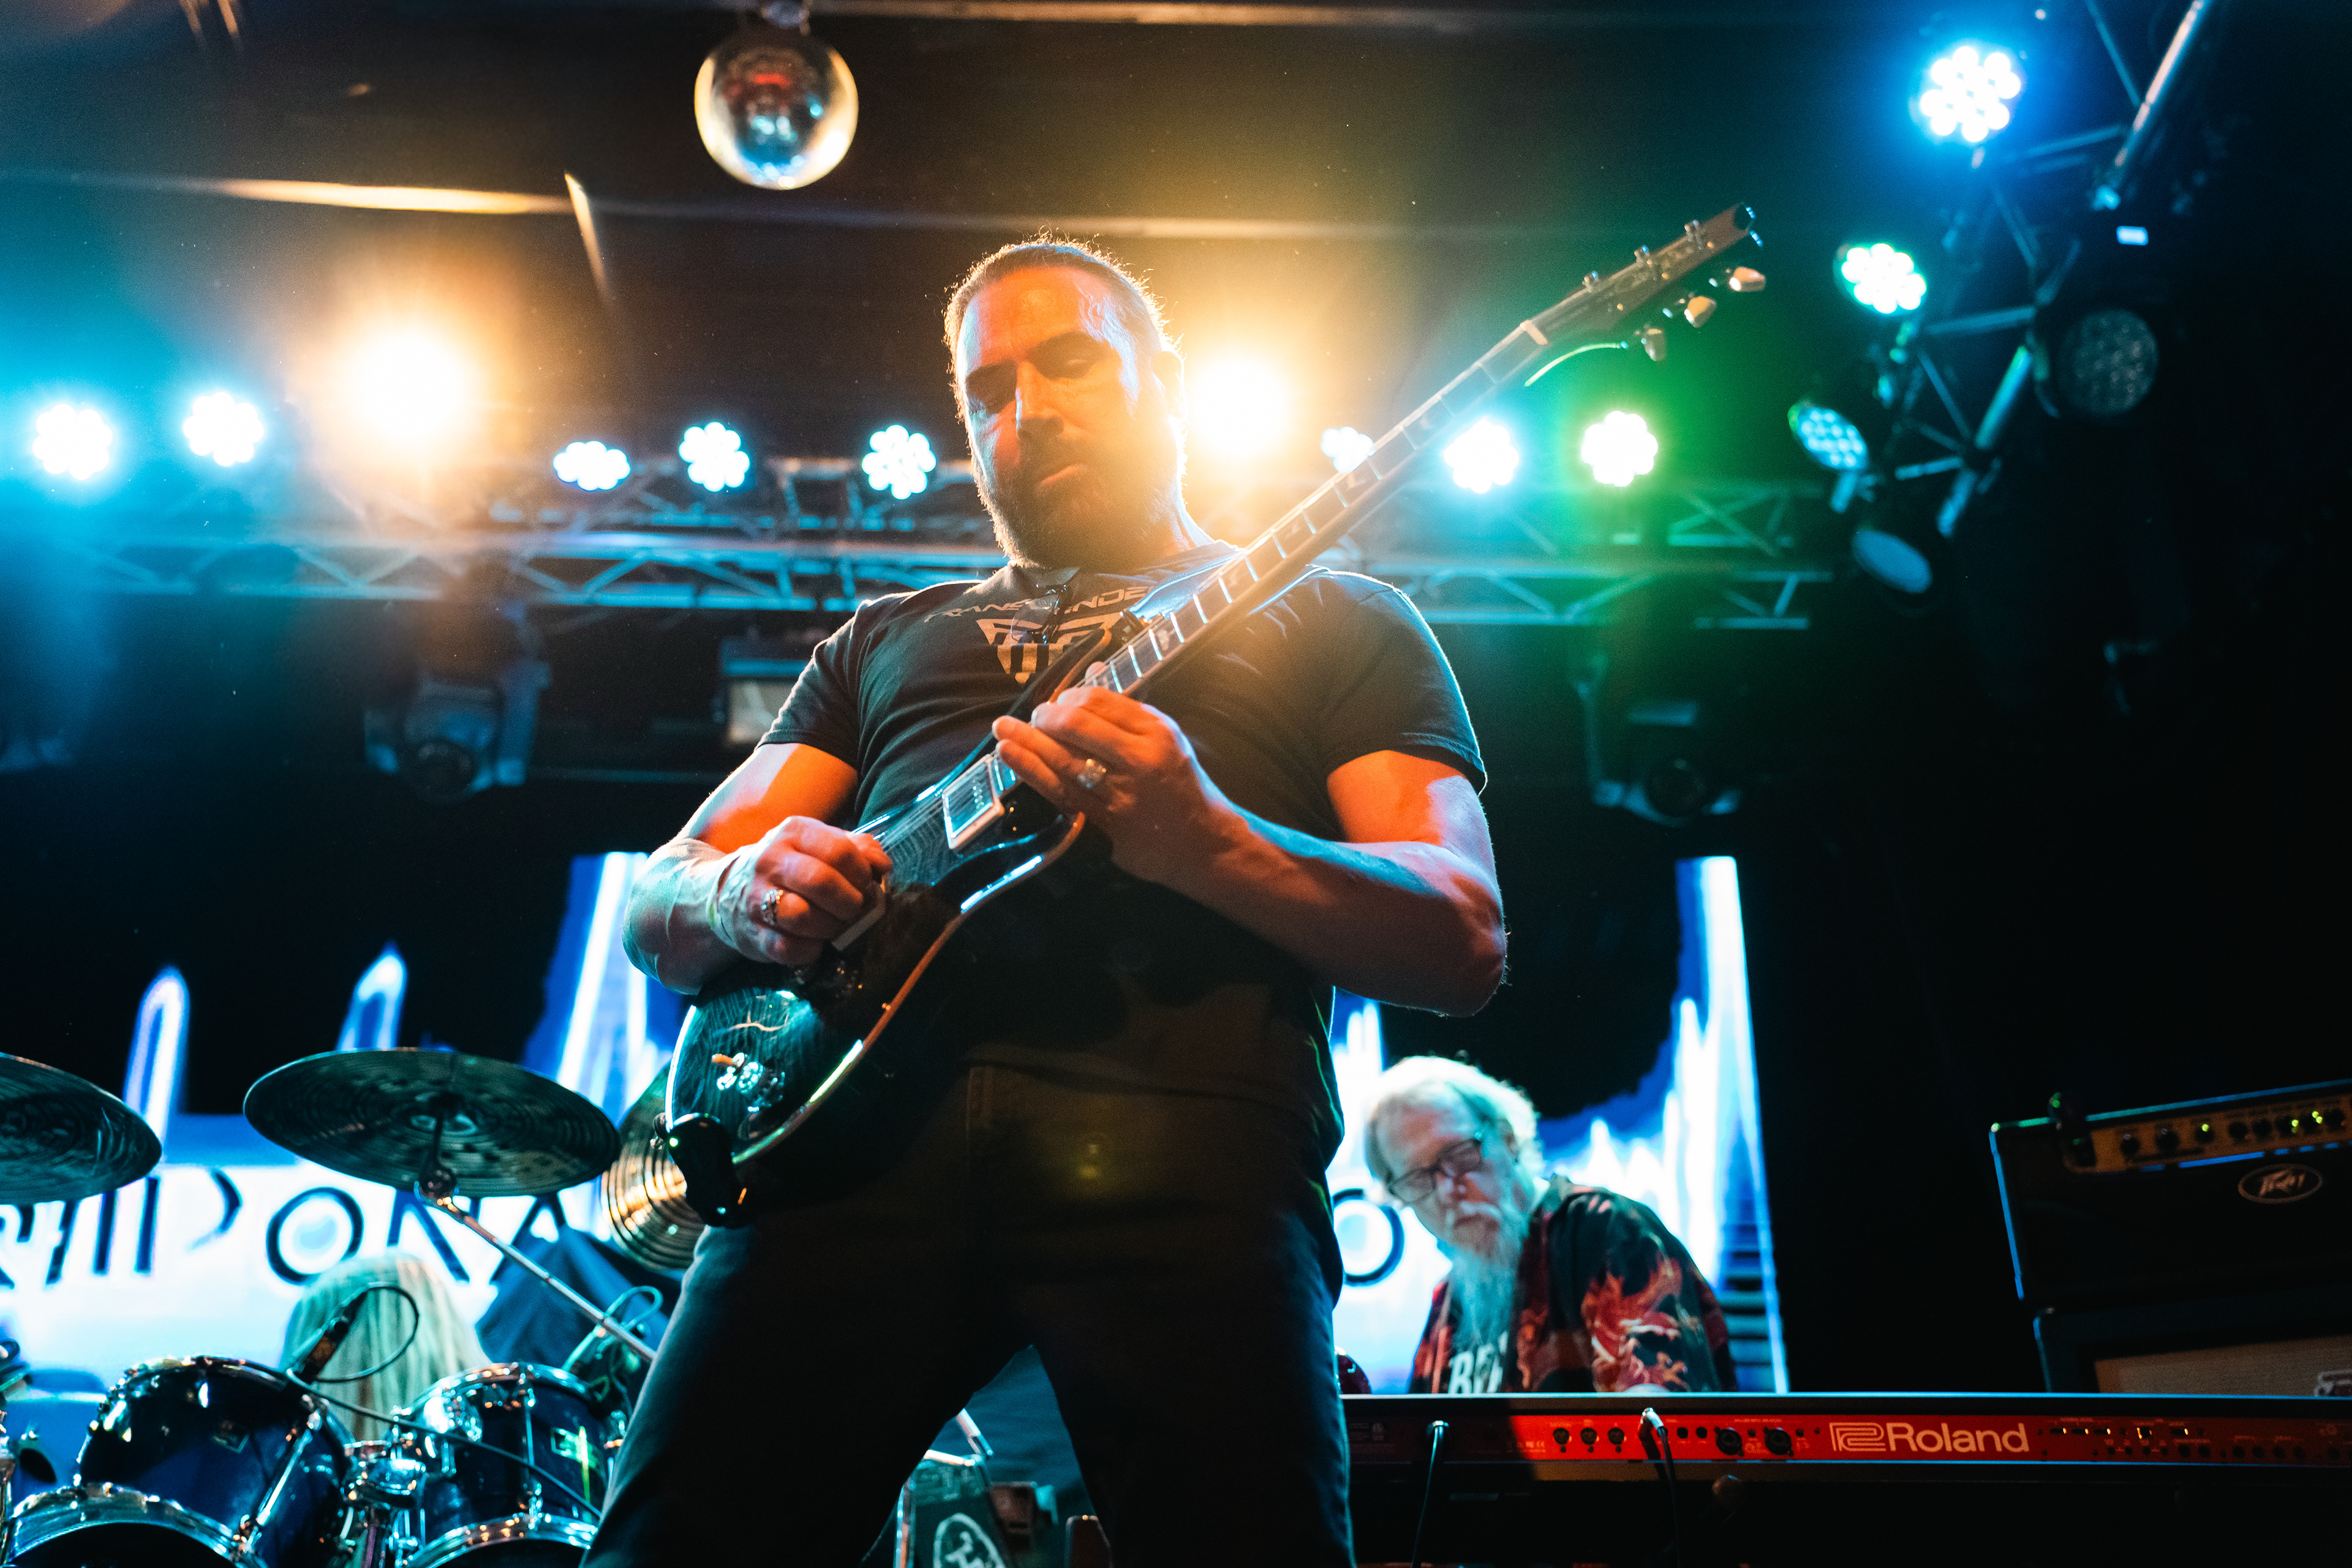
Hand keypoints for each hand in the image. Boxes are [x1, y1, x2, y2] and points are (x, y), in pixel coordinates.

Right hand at [711, 817, 890, 967]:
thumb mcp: (820, 844)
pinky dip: (810, 951)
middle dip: (850, 903)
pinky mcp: (753, 933)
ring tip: (836, 927)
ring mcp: (757, 898)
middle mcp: (771, 860)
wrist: (727, 891)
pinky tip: (815, 944)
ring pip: (802, 917)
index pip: (839, 850)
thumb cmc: (791, 866)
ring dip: (831, 928)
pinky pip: (787, 948)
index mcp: (794, 832)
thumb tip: (882, 865)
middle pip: (822, 882)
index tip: (866, 885)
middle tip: (855, 910)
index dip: (862, 873)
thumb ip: (857, 848)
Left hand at [990, 671, 1240, 888]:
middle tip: (1031, 717)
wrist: (1204, 843)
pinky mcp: (1107, 821)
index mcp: (1157, 730)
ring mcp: (1122, 791)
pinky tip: (1010, 757)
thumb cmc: (1182, 786)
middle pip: (1078, 726)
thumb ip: (1127, 710)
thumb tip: (1090, 673)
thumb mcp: (1167, 738)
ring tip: (1001, 730)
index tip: (1057, 701)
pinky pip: (1061, 791)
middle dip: (1045, 717)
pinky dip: (1032, 772)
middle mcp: (1140, 758)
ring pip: (1064, 759)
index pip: (1101, 700)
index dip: (1069, 696)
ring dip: (1027, 742)